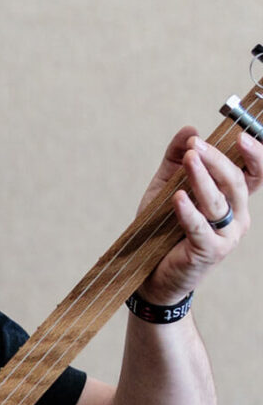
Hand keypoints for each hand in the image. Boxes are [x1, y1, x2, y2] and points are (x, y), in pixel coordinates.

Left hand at [136, 127, 262, 303]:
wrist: (151, 275)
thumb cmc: (162, 231)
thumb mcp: (166, 189)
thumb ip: (176, 161)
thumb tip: (188, 130)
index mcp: (233, 200)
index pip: (254, 173)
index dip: (255, 154)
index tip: (240, 135)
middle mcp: (236, 217)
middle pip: (234, 182)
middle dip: (216, 160)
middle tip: (195, 146)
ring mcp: (226, 236)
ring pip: (218, 201)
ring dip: (202, 178)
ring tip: (188, 160)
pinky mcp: (209, 251)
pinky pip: (200, 227)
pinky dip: (188, 211)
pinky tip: (177, 198)